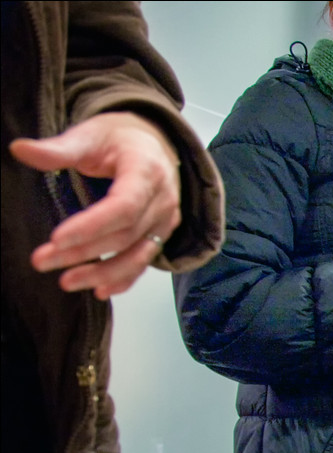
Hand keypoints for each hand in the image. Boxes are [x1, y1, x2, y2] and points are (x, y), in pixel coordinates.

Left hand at [9, 112, 181, 299]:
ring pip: (136, 255)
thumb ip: (59, 148)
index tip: (57, 238)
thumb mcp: (90, 135)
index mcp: (146, 170)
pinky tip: (99, 290)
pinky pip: (144, 262)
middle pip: (124, 235)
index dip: (92, 226)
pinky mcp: (161, 234)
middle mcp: (162, 199)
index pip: (124, 206)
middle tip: (43, 261)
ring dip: (102, 273)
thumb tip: (20, 149)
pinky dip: (123, 279)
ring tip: (66, 281)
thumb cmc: (122, 140)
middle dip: (83, 252)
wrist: (154, 144)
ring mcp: (165, 220)